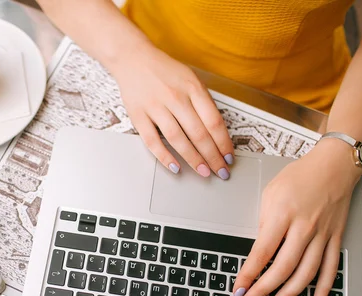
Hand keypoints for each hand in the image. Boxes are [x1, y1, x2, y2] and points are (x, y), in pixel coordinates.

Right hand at [111, 46, 233, 178]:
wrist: (132, 58)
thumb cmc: (164, 70)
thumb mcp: (190, 78)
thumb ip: (203, 102)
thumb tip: (218, 132)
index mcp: (192, 87)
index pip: (214, 121)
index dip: (224, 143)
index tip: (229, 156)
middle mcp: (175, 97)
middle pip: (199, 133)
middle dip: (213, 157)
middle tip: (220, 171)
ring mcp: (155, 107)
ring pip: (178, 139)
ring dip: (193, 160)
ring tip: (204, 172)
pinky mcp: (138, 115)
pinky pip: (152, 141)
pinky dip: (164, 157)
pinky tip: (175, 167)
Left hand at [232, 139, 361, 295]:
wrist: (333, 166)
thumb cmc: (298, 177)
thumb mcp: (270, 194)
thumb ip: (264, 224)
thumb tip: (259, 252)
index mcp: (283, 215)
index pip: (262, 252)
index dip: (248, 274)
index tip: (238, 289)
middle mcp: (304, 227)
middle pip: (283, 268)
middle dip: (263, 290)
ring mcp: (322, 235)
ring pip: (306, 274)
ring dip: (289, 295)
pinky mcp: (336, 239)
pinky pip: (331, 269)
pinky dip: (323, 290)